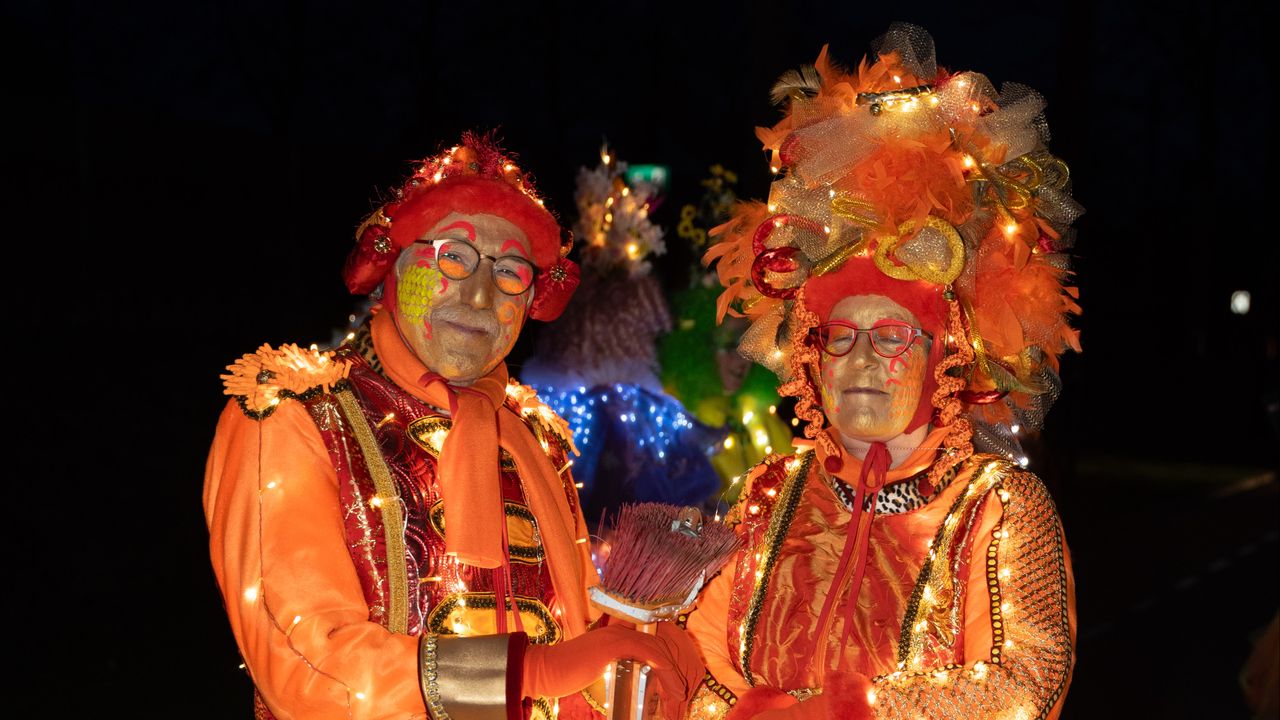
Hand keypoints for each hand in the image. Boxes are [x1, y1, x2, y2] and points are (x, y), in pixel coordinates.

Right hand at [523, 622, 701, 706]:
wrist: (545, 670)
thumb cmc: (566, 672)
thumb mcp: (597, 667)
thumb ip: (616, 666)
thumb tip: (635, 681)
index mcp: (616, 634)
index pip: (650, 641)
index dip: (666, 659)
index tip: (673, 682)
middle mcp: (619, 630)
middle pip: (658, 643)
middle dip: (673, 668)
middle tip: (680, 691)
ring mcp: (616, 635)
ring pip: (657, 648)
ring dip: (672, 672)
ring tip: (678, 693)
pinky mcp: (613, 644)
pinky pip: (648, 651)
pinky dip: (664, 666)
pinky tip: (671, 681)